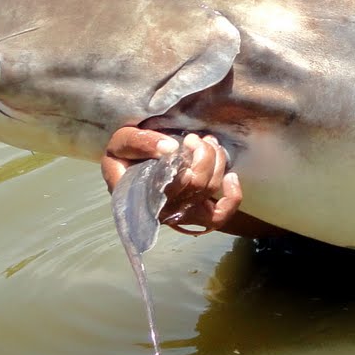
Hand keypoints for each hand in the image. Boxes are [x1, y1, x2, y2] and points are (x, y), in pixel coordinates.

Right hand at [101, 126, 241, 234]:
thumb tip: (170, 147)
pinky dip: (232, 199)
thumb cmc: (124, 156)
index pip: (171, 191)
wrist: (126, 163)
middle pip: (198, 186)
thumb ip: (140, 142)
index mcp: (142, 196)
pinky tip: (230, 177)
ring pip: (210, 190)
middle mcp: (163, 209)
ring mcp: (181, 211)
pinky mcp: (196, 210)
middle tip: (194, 138)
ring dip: (217, 161)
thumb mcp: (122, 142)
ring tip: (208, 142)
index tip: (185, 143)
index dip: (188, 168)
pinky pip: (219, 216)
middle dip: (204, 154)